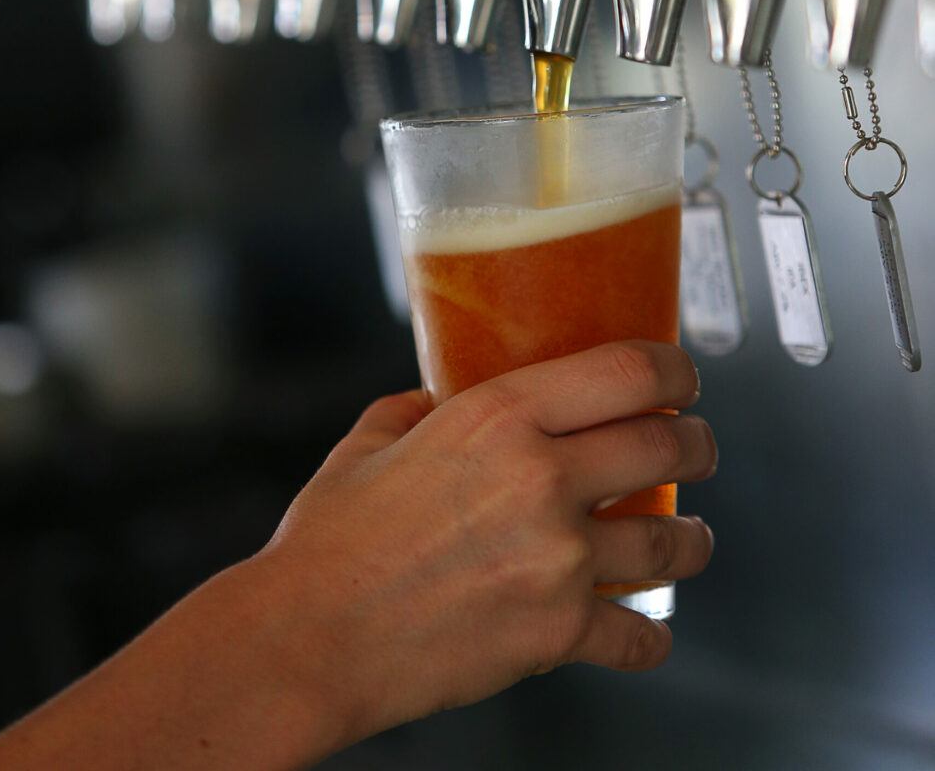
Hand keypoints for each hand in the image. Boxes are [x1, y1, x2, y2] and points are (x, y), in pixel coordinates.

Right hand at [255, 341, 715, 752]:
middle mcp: (542, 478)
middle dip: (698, 443)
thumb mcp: (371, 441)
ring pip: (672, 540)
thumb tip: (438, 399)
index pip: (627, 370)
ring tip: (693, 537)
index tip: (683, 375)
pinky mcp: (556, 634)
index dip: (675, 368)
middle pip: (667, 444)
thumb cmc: (329, 541)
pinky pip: (637, 635)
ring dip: (694, 538)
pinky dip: (650, 636)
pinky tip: (648, 629)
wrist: (309, 639)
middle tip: (696, 447)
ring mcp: (558, 560)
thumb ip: (417, 409)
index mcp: (499, 417)